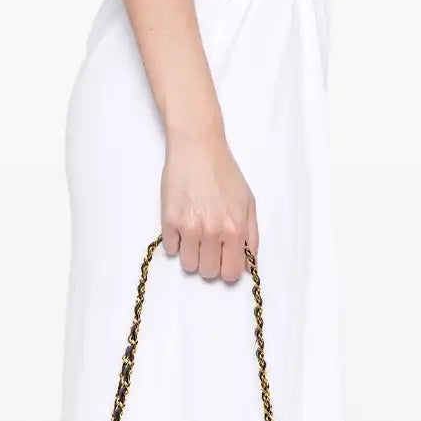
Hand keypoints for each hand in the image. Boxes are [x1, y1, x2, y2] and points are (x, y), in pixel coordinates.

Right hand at [160, 130, 256, 279]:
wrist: (197, 148)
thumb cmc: (224, 172)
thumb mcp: (248, 202)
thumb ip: (251, 235)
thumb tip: (246, 262)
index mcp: (235, 229)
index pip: (230, 273)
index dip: (227, 268)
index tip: (223, 259)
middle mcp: (212, 231)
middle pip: (208, 272)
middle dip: (209, 262)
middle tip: (208, 245)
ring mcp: (189, 227)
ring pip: (188, 265)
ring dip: (192, 254)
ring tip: (195, 234)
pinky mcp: (169, 221)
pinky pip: (171, 249)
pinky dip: (176, 241)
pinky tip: (183, 223)